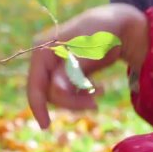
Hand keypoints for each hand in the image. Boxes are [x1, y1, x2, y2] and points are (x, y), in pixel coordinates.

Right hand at [28, 3, 147, 128]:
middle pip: (49, 92)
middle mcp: (44, 58)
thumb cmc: (102, 33)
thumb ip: (72, 71)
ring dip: (80, 98)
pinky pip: (69, 92)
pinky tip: (100, 88)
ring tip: (102, 91)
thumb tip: (56, 91)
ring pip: (60, 95)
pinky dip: (84, 94)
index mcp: (42, 49)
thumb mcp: (88, 51)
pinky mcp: (65, 72)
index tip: (45, 125)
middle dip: (71, 101)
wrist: (117, 26)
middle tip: (95, 104)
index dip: (37, 105)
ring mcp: (54, 66)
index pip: (35, 83)